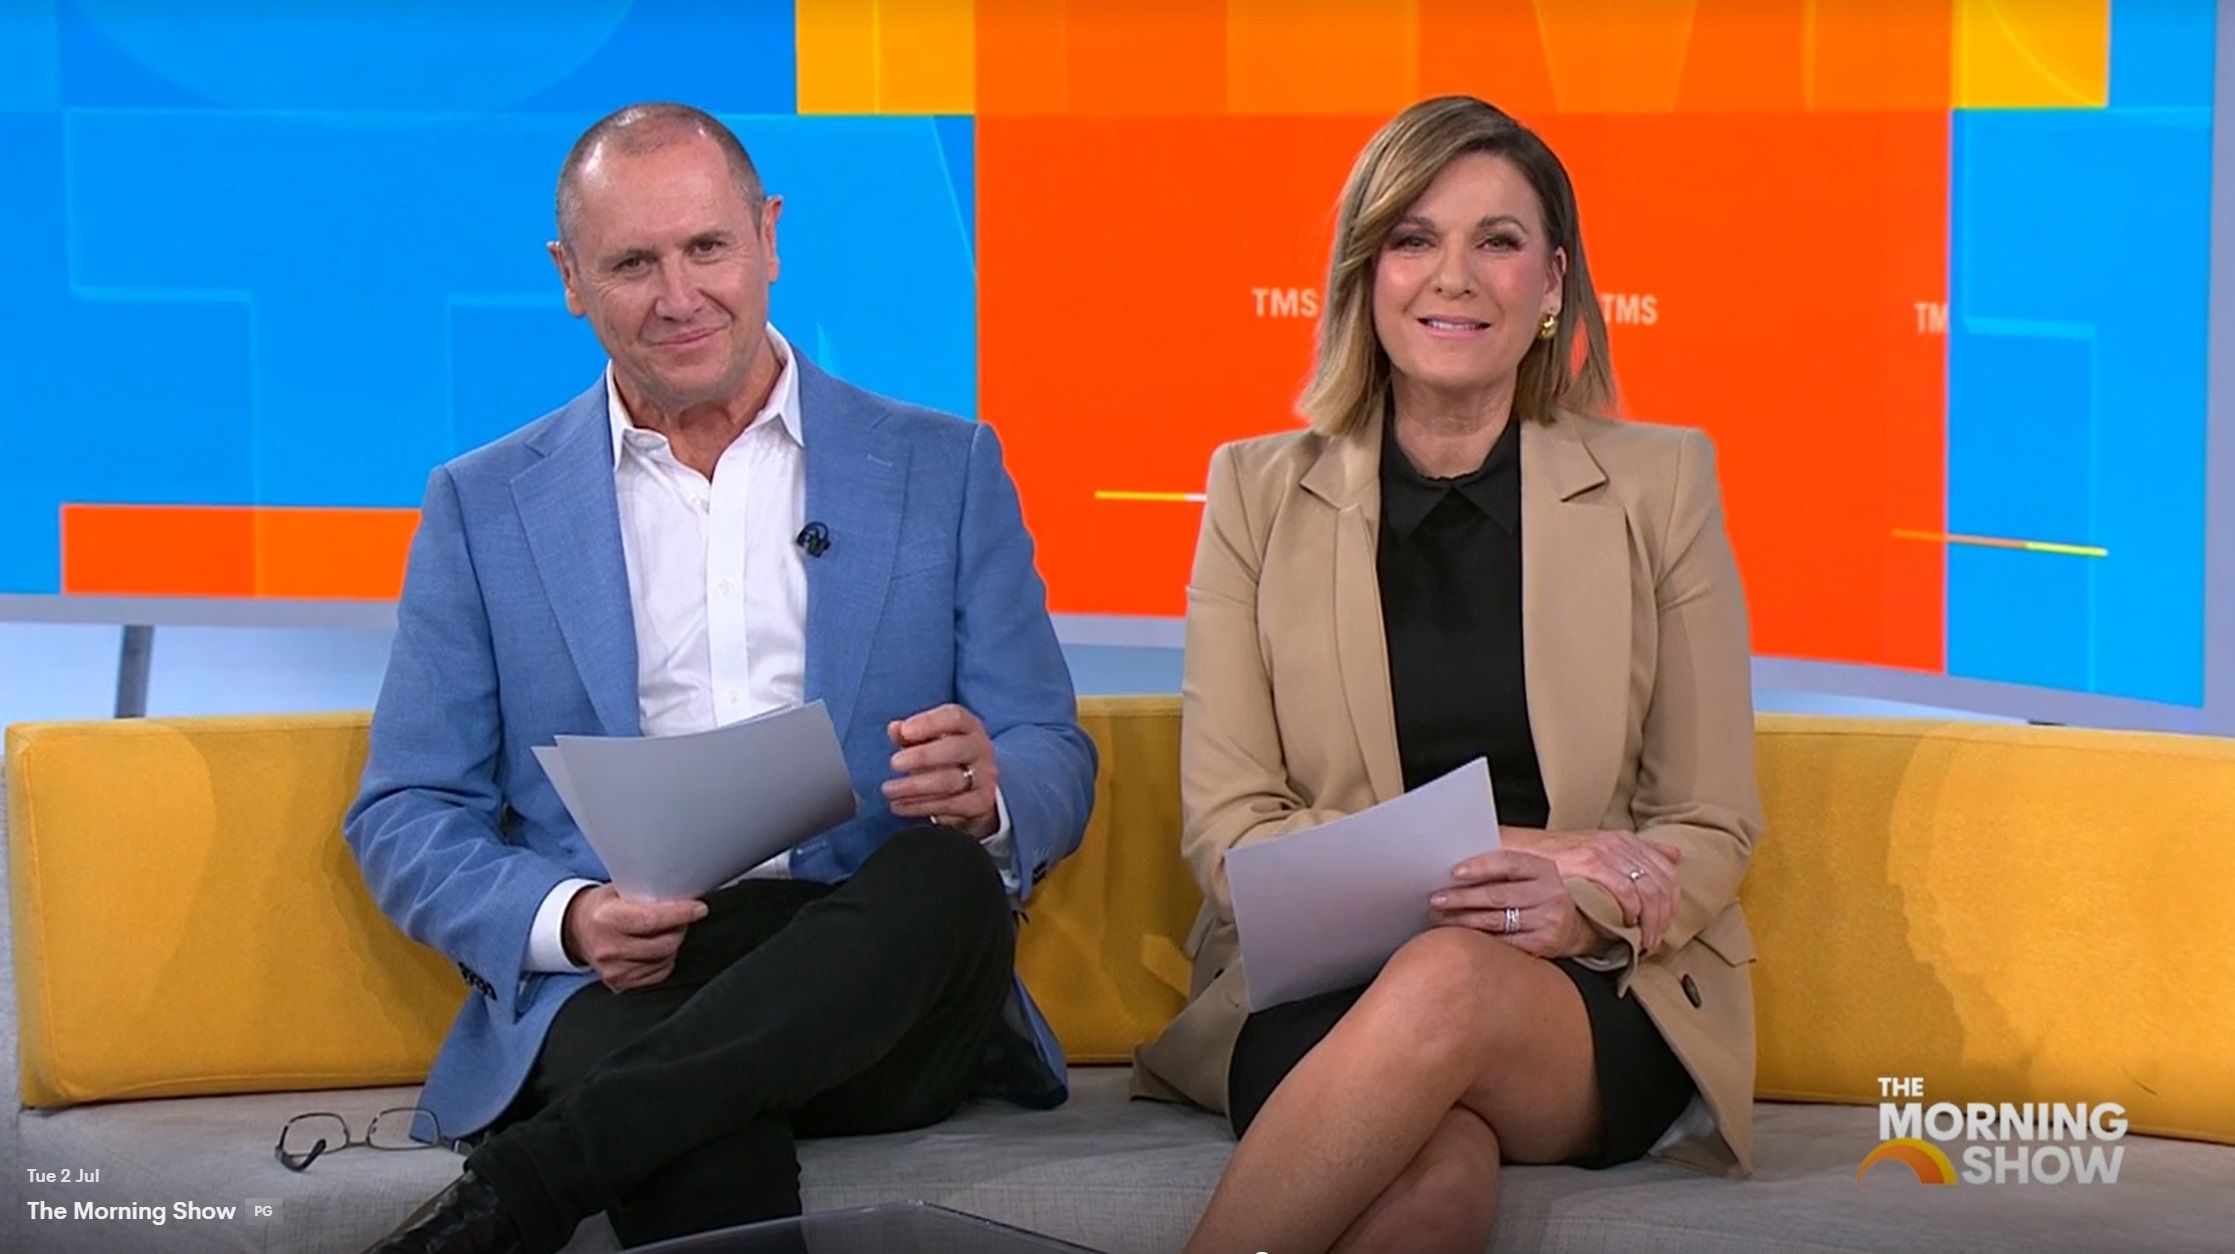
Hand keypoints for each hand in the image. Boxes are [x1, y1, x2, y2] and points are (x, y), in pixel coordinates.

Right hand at [561, 884, 707, 991]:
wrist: (576, 931)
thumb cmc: (602, 907)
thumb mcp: (618, 889)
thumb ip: (646, 891)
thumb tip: (683, 891)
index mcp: (606, 918)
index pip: (653, 919)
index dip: (681, 914)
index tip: (699, 908)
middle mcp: (609, 948)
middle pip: (664, 943)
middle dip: (680, 928)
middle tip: (680, 917)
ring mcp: (614, 970)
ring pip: (665, 959)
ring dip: (673, 944)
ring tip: (664, 931)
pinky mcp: (620, 985)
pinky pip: (659, 973)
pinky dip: (664, 960)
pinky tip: (655, 948)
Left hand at [883, 703, 999, 838]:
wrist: (974, 789)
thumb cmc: (944, 757)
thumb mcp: (927, 741)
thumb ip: (910, 734)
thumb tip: (894, 729)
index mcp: (969, 727)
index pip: (955, 717)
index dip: (929, 722)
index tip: (904, 731)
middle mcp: (981, 749)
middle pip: (954, 748)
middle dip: (921, 756)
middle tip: (894, 763)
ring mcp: (984, 776)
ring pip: (949, 781)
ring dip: (914, 786)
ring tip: (888, 789)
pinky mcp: (980, 802)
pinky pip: (948, 805)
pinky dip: (919, 806)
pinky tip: (898, 805)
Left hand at [1430, 850, 1601, 958]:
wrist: (1577, 924)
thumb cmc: (1542, 893)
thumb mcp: (1532, 872)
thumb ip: (1503, 862)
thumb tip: (1462, 847)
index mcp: (1544, 869)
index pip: (1509, 863)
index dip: (1480, 866)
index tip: (1454, 872)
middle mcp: (1549, 894)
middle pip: (1498, 895)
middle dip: (1462, 898)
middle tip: (1436, 899)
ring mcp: (1548, 921)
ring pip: (1496, 921)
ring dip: (1462, 920)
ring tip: (1439, 918)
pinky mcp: (1544, 944)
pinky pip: (1503, 943)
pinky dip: (1478, 940)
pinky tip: (1461, 936)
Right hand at [1498, 827, 1681, 950]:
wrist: (1521, 853)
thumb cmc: (1558, 859)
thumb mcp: (1602, 849)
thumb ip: (1638, 853)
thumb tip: (1674, 856)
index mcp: (1626, 840)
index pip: (1668, 873)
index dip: (1672, 905)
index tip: (1663, 926)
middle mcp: (1620, 843)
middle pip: (1663, 884)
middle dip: (1663, 918)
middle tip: (1653, 940)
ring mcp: (1606, 851)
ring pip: (1649, 890)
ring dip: (1651, 922)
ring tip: (1642, 940)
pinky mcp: (1591, 862)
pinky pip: (1626, 891)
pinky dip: (1631, 912)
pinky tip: (1625, 924)